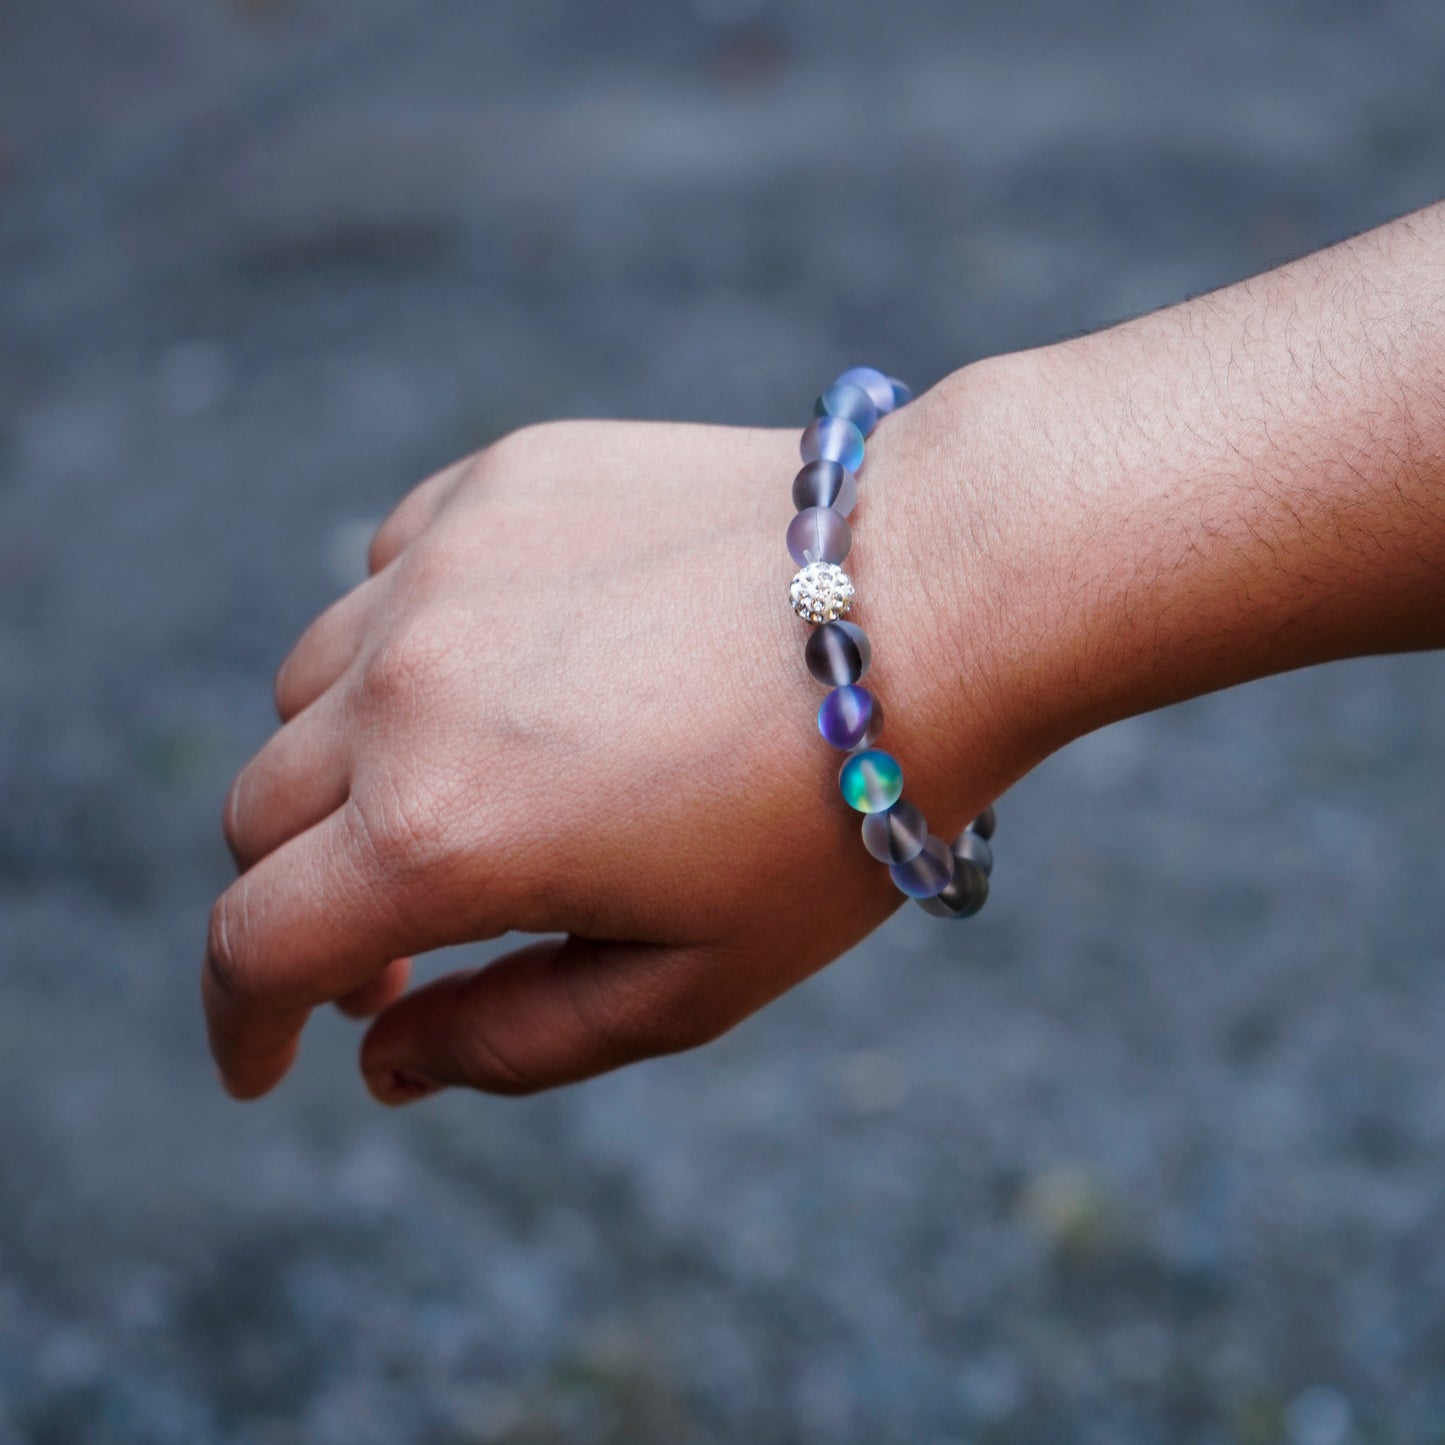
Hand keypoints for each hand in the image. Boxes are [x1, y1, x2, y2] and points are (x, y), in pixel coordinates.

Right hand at [209, 407, 1018, 1101]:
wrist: (941, 588)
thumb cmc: (837, 808)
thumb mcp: (692, 981)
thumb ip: (516, 1041)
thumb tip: (387, 1063)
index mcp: (445, 830)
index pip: (256, 945)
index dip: (239, 1024)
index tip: (261, 1065)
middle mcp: (407, 685)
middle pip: (261, 818)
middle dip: (301, 904)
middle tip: (396, 949)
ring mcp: (443, 563)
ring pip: (306, 691)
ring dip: (342, 774)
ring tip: (457, 804)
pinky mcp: (497, 481)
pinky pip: (385, 574)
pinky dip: (400, 649)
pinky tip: (500, 674)